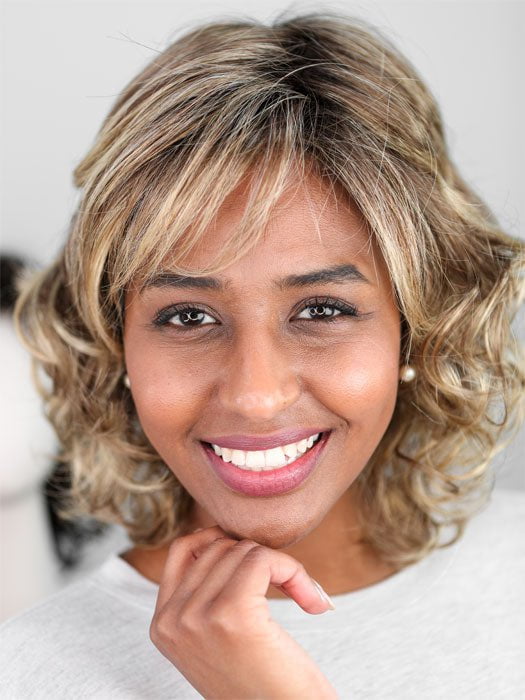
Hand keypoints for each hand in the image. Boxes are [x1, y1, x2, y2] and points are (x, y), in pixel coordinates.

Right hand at [149, 526, 337, 698]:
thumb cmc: (263, 684)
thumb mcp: (216, 638)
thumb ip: (203, 594)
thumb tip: (214, 535)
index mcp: (162, 625)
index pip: (182, 549)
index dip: (223, 541)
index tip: (257, 563)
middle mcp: (170, 620)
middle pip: (218, 546)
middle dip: (260, 558)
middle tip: (292, 587)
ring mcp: (196, 617)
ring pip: (243, 550)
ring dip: (283, 567)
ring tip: (305, 596)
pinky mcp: (231, 613)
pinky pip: (262, 559)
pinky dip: (294, 571)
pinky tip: (312, 602)